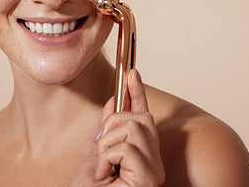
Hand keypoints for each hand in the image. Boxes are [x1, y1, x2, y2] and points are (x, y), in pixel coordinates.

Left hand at [69, 70, 165, 185]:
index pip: (144, 117)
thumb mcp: (95, 157)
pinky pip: (125, 147)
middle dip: (112, 125)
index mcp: (143, 158)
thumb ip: (106, 132)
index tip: (132, 72)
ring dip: (106, 145)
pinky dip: (107, 158)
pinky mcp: (149, 179)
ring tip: (102, 170)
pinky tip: (105, 177)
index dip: (138, 93)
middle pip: (139, 119)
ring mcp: (153, 171)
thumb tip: (112, 101)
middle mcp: (154, 163)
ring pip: (131, 128)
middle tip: (100, 151)